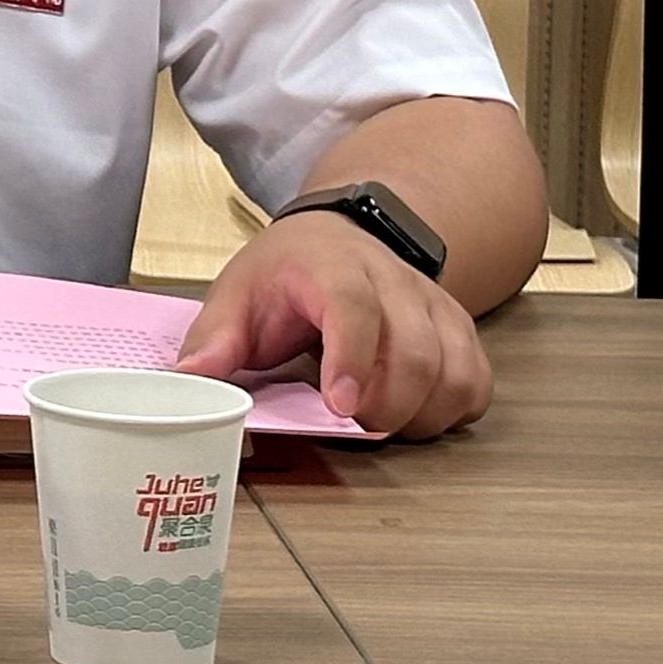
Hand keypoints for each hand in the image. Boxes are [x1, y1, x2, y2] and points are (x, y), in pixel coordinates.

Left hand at [173, 210, 493, 438]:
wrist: (338, 236)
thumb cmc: (288, 271)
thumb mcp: (238, 293)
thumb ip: (213, 338)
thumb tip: (188, 379)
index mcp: (333, 267)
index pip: (354, 308)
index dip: (352, 358)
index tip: (339, 405)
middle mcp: (392, 282)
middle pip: (415, 351)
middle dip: (385, 406)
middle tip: (350, 426)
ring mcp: (432, 306)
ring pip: (453, 371)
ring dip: (419, 415)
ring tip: (376, 421)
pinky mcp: (457, 330)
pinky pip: (474, 381)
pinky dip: (450, 410)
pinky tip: (413, 413)